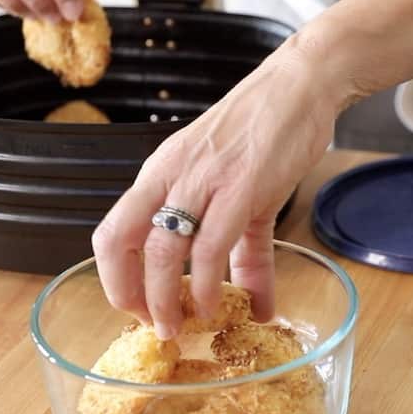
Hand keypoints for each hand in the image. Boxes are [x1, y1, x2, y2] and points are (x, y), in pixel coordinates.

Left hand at [91, 41, 347, 339]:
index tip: (136, 310)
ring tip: (178, 327)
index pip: (111, 231)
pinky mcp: (240, 186)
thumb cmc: (265, 131)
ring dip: (164, 299)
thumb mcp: (240, 191)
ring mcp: (202, 180)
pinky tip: (218, 305)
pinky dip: (210, 284)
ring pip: (161, 250)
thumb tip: (252, 305)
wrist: (301, 86)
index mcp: (159, 174)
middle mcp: (169, 175)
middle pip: (119, 242)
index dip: (114, 278)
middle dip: (126, 294)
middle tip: (152, 327)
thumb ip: (242, 252)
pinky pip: (212, 244)